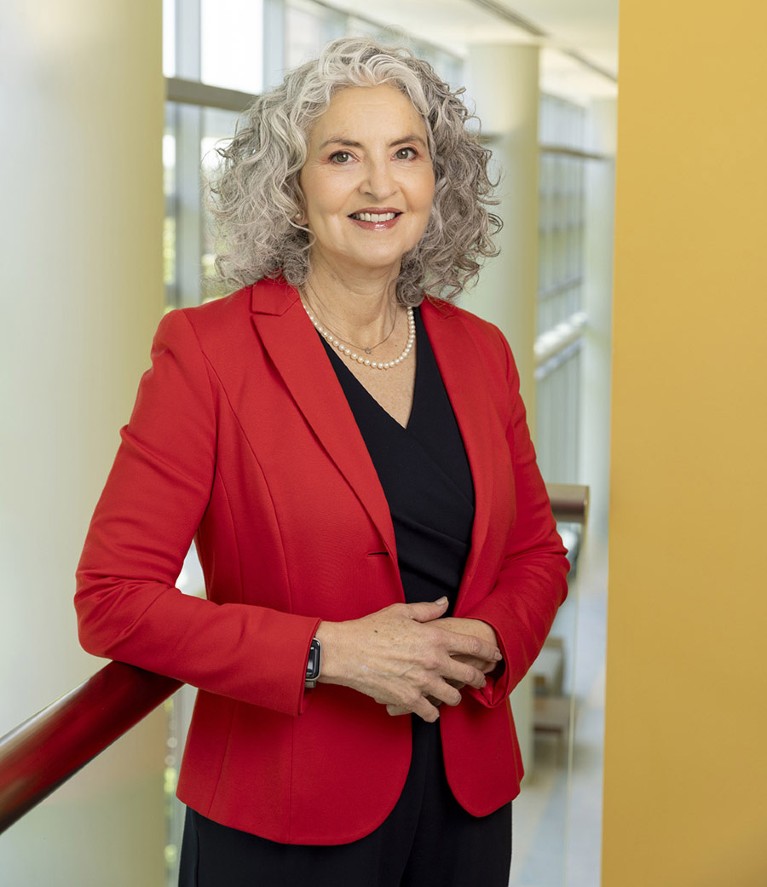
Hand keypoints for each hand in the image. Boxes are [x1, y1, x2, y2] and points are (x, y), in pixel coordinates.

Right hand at [315, 598, 501, 722]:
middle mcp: (433, 661)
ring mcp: (422, 682)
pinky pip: (431, 713)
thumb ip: (427, 610)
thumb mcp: (401, 612)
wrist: (347, 652)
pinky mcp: (409, 699)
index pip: (473, 645)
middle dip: (478, 678)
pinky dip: (432, 711)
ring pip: (453, 697)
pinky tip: (430, 707)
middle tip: (479, 680)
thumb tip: (444, 602)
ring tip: (451, 694)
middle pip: (469, 675)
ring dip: (454, 696)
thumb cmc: (371, 629)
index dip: (489, 652)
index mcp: (435, 638)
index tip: (495, 656)